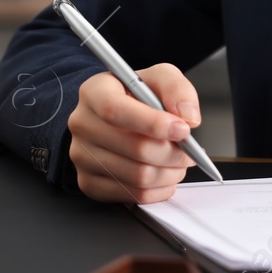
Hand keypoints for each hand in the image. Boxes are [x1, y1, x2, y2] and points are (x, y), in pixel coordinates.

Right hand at [67, 62, 200, 202]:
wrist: (115, 116)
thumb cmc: (135, 96)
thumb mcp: (158, 77)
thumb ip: (177, 88)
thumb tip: (188, 116)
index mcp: (94, 92)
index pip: (115, 110)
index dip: (153, 123)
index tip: (182, 129)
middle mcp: (83, 124)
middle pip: (135, 148)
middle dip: (173, 152)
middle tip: (189, 150)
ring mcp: (82, 156)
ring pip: (138, 176)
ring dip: (170, 172)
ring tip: (178, 161)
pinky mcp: (89, 183)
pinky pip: (133, 195)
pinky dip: (159, 189)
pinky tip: (164, 174)